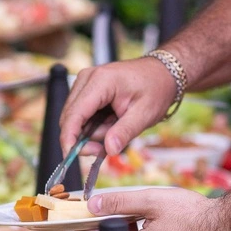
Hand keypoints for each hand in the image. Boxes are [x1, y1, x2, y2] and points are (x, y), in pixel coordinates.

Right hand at [60, 57, 176, 156]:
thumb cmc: (155, 89)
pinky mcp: (86, 88)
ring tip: (117, 125)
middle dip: (84, 138)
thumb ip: (125, 132)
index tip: (70, 157)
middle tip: (106, 148)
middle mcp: (87, 78)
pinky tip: (110, 121)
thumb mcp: (144, 114)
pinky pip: (81, 114)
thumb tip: (109, 149)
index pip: (75, 114)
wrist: (161, 73)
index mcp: (100, 81)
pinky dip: (93, 125)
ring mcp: (85, 82)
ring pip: (75, 118)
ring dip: (92, 131)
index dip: (68, 137)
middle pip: (70, 117)